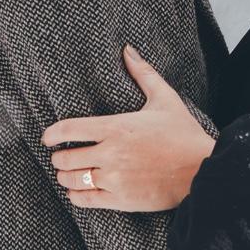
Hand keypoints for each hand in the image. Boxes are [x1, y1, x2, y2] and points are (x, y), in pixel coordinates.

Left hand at [40, 46, 215, 211]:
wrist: (202, 171)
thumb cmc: (184, 134)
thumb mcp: (165, 99)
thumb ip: (143, 74)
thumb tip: (127, 50)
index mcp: (116, 127)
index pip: (69, 130)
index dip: (51, 134)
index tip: (48, 138)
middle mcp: (110, 153)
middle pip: (65, 159)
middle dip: (59, 158)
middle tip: (61, 156)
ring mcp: (114, 178)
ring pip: (71, 180)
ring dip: (65, 177)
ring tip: (68, 174)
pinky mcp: (120, 200)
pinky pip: (85, 200)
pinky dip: (76, 195)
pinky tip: (79, 190)